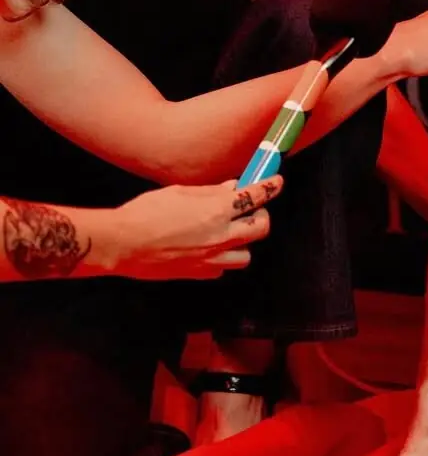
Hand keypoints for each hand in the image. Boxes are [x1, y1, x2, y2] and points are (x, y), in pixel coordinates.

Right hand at [104, 177, 281, 279]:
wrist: (122, 244)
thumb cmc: (146, 212)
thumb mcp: (179, 192)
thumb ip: (211, 192)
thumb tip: (232, 187)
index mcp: (217, 211)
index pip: (256, 197)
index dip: (270, 187)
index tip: (277, 182)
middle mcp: (220, 236)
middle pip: (261, 228)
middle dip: (262, 216)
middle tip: (253, 209)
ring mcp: (211, 259)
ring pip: (246, 254)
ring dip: (244, 241)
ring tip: (231, 232)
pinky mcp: (199, 274)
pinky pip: (223, 268)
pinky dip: (222, 258)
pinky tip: (210, 249)